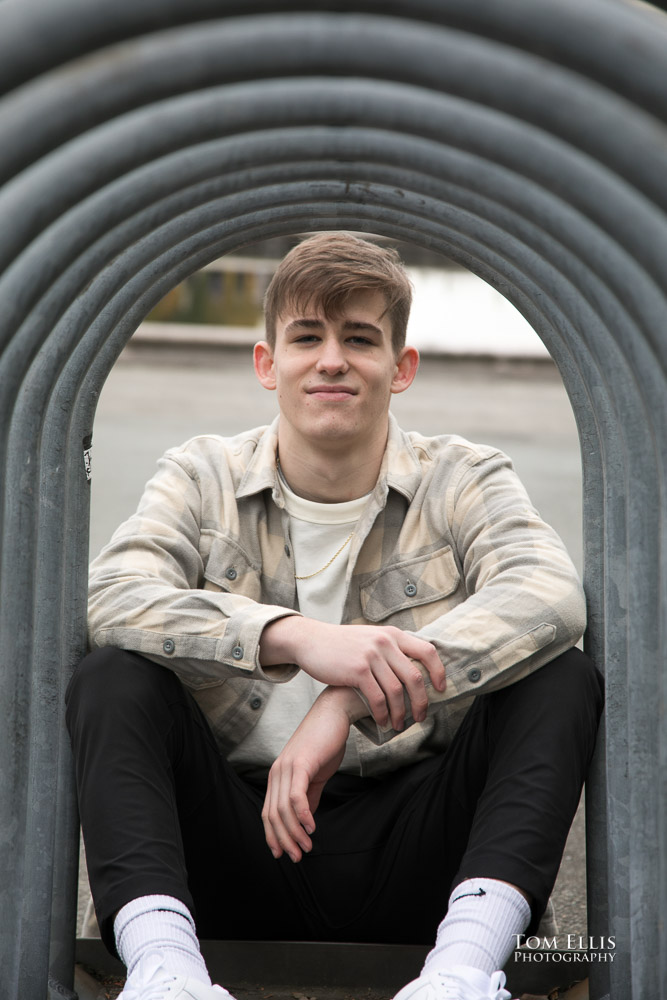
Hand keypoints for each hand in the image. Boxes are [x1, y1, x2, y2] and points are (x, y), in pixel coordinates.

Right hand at [260, 618, 445, 730]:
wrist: (311, 640)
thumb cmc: (342, 644)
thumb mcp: (371, 638)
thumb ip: (391, 649)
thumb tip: (413, 669)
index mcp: (393, 634)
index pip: (427, 651)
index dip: (438, 671)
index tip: (440, 689)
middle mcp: (385, 642)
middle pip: (415, 677)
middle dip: (421, 702)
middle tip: (420, 717)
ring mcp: (371, 656)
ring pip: (397, 691)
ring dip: (401, 712)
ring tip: (399, 725)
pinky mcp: (357, 670)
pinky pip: (378, 697)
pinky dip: (383, 713)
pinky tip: (382, 721)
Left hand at [261, 687, 363, 862]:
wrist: (334, 713)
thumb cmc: (326, 741)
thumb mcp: (315, 773)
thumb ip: (309, 795)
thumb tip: (306, 819)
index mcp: (278, 775)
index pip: (268, 812)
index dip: (273, 835)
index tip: (284, 853)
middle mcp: (277, 772)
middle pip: (272, 815)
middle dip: (283, 840)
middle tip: (296, 857)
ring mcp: (287, 767)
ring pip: (283, 810)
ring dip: (294, 833)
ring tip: (306, 848)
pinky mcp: (300, 763)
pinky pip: (297, 797)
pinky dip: (303, 816)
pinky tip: (312, 828)